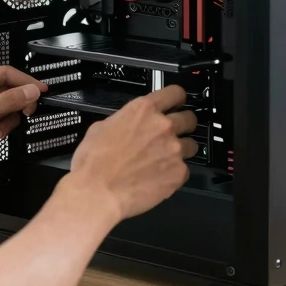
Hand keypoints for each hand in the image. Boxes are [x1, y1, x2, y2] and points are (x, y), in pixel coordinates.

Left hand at [0, 66, 47, 179]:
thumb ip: (8, 101)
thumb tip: (30, 92)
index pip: (6, 73)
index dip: (26, 82)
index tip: (41, 91)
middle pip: (8, 90)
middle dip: (16, 105)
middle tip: (26, 113)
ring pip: (5, 106)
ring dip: (8, 119)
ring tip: (0, 130)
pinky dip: (0, 127)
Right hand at [65, 85, 197, 220]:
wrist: (97, 192)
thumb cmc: (94, 163)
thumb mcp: (102, 127)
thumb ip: (124, 120)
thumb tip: (128, 123)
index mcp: (143, 110)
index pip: (175, 93)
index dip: (178, 98)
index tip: (179, 103)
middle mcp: (163, 126)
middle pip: (190, 118)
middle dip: (184, 125)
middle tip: (174, 134)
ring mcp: (174, 149)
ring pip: (192, 145)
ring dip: (181, 150)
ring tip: (165, 160)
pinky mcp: (178, 173)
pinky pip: (184, 170)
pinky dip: (175, 174)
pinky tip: (158, 178)